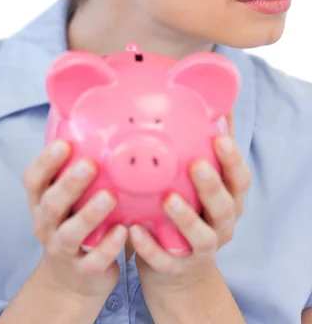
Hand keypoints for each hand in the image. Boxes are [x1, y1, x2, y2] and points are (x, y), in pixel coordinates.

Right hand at [23, 141, 127, 299]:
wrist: (71, 280)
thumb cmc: (74, 222)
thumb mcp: (67, 198)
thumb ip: (75, 169)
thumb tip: (98, 122)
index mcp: (40, 201)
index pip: (32, 179)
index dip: (45, 162)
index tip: (65, 144)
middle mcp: (46, 225)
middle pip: (50, 204)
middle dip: (69, 184)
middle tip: (90, 165)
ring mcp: (62, 249)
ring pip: (71, 233)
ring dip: (90, 214)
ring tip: (109, 196)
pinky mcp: (83, 271)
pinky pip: (94, 260)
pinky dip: (109, 246)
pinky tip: (123, 231)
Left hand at [128, 112, 251, 296]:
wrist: (177, 271)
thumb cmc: (189, 211)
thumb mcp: (200, 183)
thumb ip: (206, 145)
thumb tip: (215, 103)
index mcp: (228, 200)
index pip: (239, 179)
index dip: (232, 160)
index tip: (219, 137)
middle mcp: (221, 225)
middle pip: (224, 207)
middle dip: (212, 186)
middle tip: (196, 164)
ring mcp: (200, 251)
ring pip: (201, 237)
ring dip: (185, 217)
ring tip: (168, 199)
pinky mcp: (176, 270)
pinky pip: (165, 260)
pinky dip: (150, 247)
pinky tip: (134, 230)